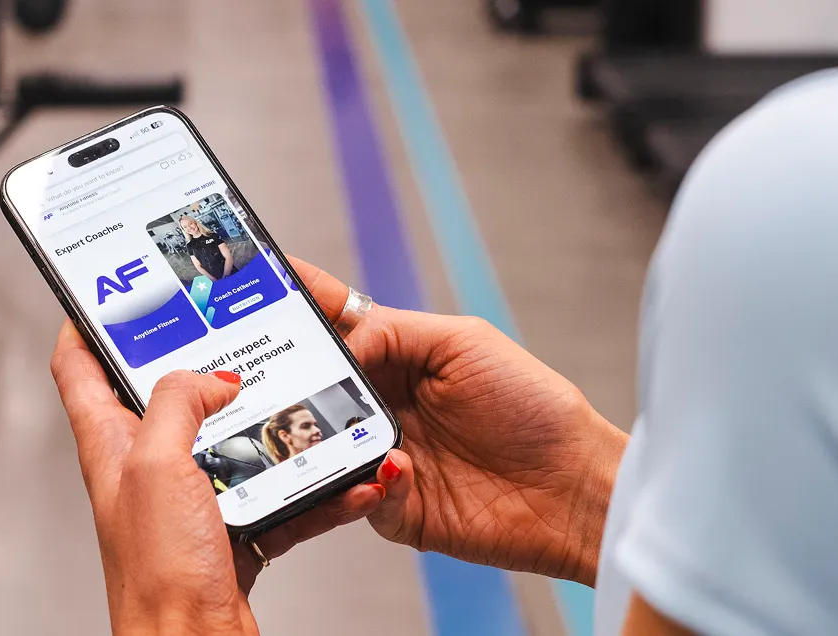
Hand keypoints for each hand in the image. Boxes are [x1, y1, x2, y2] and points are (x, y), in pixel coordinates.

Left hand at [49, 322, 386, 634]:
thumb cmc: (158, 576)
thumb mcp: (157, 464)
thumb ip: (180, 404)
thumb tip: (212, 377)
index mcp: (111, 444)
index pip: (78, 364)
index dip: (88, 319)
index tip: (113, 288)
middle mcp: (145, 467)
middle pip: (165, 394)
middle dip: (202, 360)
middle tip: (233, 328)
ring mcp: (188, 498)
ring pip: (230, 439)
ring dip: (270, 422)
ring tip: (303, 401)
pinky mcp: (229, 528)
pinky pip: (275, 492)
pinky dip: (311, 484)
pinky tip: (342, 479)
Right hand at [291, 258, 627, 586]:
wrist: (576, 488)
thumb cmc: (535, 408)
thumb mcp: (464, 343)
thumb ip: (394, 332)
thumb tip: (341, 343)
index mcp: (401, 359)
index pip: (336, 328)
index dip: (298, 307)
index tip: (261, 281)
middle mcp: (386, 407)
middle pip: (315, 388)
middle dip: (289, 379)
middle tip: (264, 368)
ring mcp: (386, 458)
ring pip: (322, 447)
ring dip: (321, 437)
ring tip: (327, 427)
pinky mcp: (396, 509)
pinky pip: (356, 498)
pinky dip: (370, 482)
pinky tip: (400, 470)